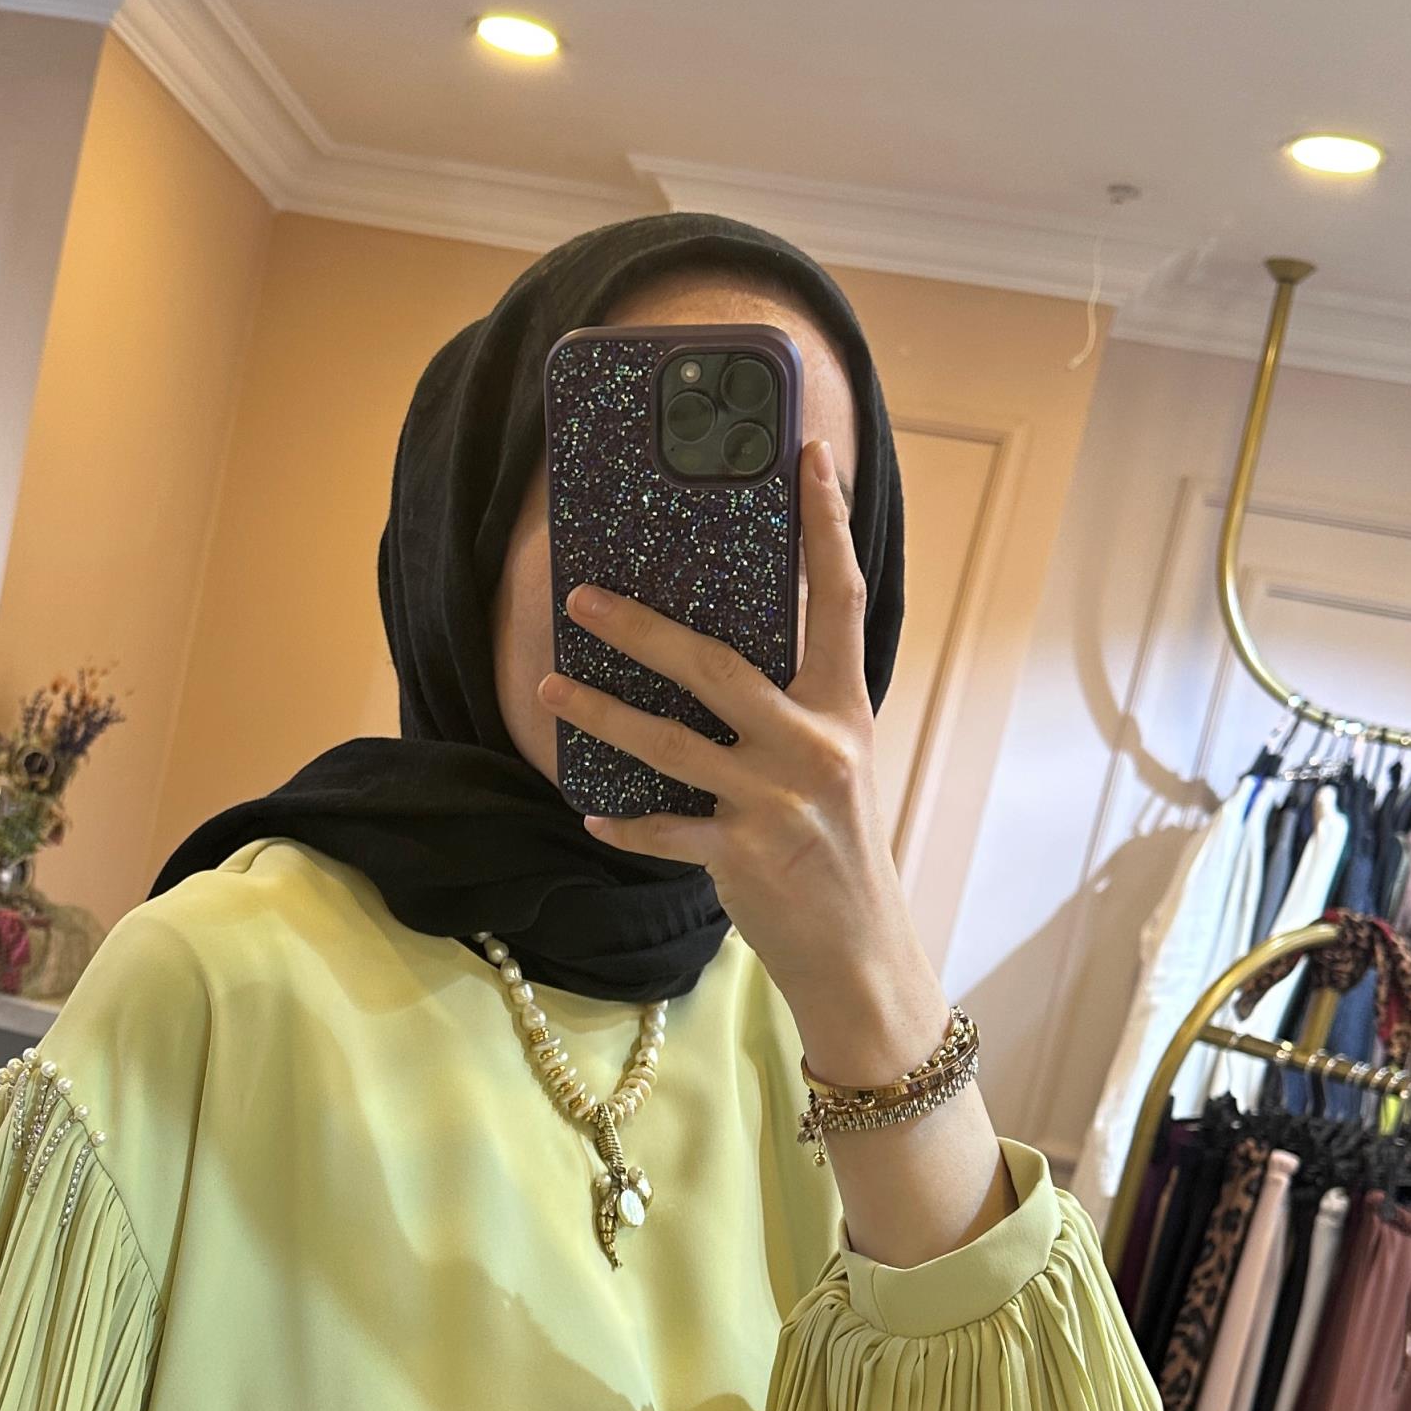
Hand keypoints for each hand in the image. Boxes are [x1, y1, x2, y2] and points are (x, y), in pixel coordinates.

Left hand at [536, 437, 944, 1082]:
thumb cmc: (837, 849)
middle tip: (583, 597)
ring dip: (601, 714)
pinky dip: (624, 824)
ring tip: (550, 687)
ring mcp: (775, 802)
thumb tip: (717, 650)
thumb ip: (793, 708)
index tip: (809, 457)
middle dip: (643, 629)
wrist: (860, 952)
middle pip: (718, 665)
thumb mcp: (836, 764)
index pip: (840, 599)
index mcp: (843, 710)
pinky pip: (664, 830)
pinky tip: (589, 813)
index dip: (825, 527)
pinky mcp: (742, 856)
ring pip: (671, 744)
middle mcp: (814, 746)